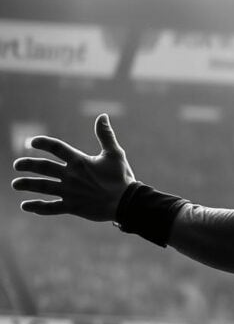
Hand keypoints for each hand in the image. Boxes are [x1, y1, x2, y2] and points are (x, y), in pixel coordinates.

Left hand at [11, 114, 135, 221]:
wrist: (127, 202)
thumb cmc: (122, 177)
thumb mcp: (115, 154)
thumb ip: (106, 135)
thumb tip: (103, 116)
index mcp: (80, 161)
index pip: (56, 148)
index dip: (43, 143)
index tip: (32, 141)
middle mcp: (71, 176)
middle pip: (43, 167)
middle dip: (28, 165)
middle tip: (17, 165)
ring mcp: (70, 192)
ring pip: (43, 187)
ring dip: (27, 184)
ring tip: (16, 184)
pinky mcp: (72, 207)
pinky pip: (51, 207)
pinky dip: (37, 207)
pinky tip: (25, 205)